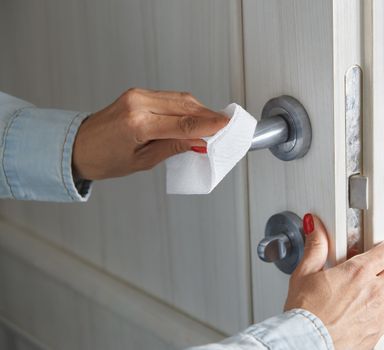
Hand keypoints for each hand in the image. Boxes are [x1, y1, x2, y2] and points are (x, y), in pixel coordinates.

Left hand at [72, 88, 228, 179]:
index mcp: (138, 123)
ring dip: (199, 110)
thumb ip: (174, 147)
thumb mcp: (143, 161)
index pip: (183, 123)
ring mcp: (137, 95)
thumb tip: (199, 141)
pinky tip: (195, 115)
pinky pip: (169, 97)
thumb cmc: (104, 158)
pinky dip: (185, 106)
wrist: (78, 146)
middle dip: (208, 115)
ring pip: (180, 99)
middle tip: (225, 125)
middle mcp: (138, 103)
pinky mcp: (137, 93)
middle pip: (185, 106)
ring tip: (213, 123)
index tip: (226, 126)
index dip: (208, 124)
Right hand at [284, 214, 383, 349]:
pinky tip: (364, 309)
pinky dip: (382, 310)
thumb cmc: (304, 312)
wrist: (307, 344)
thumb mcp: (304, 273)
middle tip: (368, 269)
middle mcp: (374, 291)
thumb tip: (316, 228)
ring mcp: (379, 313)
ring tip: (366, 290)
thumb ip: (315, 247)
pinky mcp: (378, 331)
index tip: (376, 248)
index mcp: (358, 272)